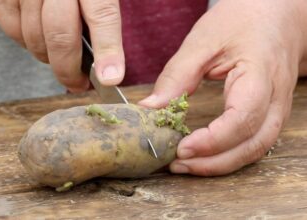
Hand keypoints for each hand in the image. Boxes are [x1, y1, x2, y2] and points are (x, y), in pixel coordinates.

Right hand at [0, 0, 124, 91]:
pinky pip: (11, 29)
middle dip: (69, 69)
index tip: (110, 78)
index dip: (107, 49)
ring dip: (48, 57)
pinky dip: (25, 41)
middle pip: (60, 34)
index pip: (102, 14)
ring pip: (33, 37)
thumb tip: (107, 65)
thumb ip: (99, 16)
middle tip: (78, 84)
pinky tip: (38, 35)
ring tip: (59, 55)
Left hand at [140, 0, 306, 175]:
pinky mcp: (271, 111)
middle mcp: (277, 97)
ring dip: (221, 163)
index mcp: (261, 74)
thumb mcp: (203, 41)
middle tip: (177, 164)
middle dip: (213, 162)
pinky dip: (230, 154)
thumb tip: (149, 108)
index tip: (181, 148)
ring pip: (256, 149)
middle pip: (252, 143)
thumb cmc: (241, 19)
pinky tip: (207, 155)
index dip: (212, 140)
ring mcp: (279, 106)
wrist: (275, 12)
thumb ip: (177, 76)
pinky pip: (255, 141)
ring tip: (187, 165)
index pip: (242, 118)